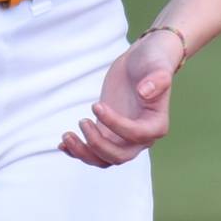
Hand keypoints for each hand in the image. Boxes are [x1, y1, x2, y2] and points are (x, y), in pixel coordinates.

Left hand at [58, 30, 182, 167]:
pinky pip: (94, 151)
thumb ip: (157, 79)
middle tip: (81, 121)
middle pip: (119, 156)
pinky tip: (62, 144)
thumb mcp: (157, 66)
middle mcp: (141, 138)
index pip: (136, 135)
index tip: (96, 105)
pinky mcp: (109, 132)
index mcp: (156, 125)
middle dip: (97, 144)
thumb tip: (145, 92)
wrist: (142, 60)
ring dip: (84, 153)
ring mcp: (123, 137)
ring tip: (66, 136)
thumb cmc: (153, 61)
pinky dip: (78, 151)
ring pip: (104, 159)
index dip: (116, 125)